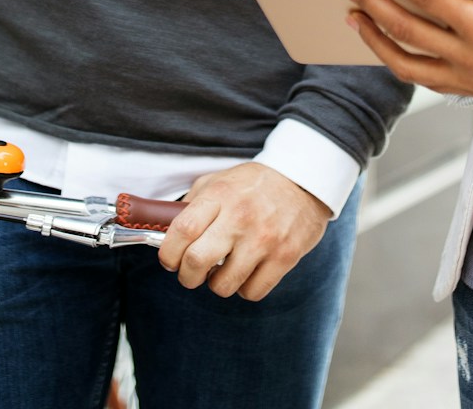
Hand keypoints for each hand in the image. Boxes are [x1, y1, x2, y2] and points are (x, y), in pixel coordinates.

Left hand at [156, 162, 330, 300]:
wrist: (305, 181)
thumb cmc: (255, 184)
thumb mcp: (219, 180)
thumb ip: (194, 204)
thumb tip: (168, 233)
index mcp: (220, 195)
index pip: (182, 230)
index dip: (168, 253)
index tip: (169, 260)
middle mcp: (240, 217)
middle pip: (196, 261)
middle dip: (186, 276)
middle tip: (190, 273)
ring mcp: (264, 239)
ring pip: (224, 285)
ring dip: (217, 284)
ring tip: (223, 271)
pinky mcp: (285, 257)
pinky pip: (252, 292)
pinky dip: (244, 289)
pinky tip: (246, 274)